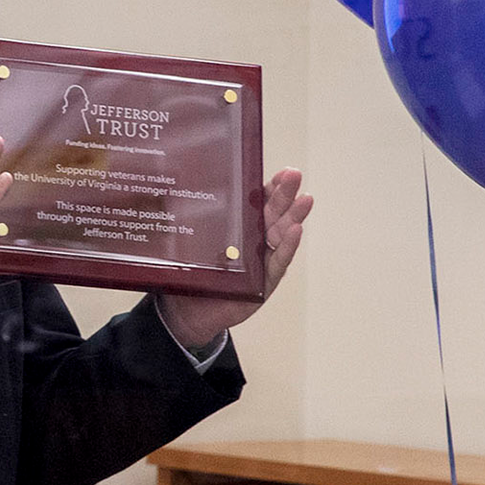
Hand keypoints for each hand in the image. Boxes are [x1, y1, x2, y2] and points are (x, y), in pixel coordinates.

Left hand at [158, 168, 312, 349]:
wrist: (187, 313)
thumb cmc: (193, 274)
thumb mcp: (192, 245)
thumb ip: (194, 224)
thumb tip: (179, 189)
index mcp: (240, 228)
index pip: (257, 204)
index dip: (269, 188)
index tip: (279, 171)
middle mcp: (255, 242)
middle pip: (273, 214)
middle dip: (284, 194)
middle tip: (294, 174)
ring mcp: (262, 261)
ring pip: (281, 235)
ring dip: (294, 216)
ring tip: (305, 200)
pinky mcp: (263, 283)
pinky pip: (277, 262)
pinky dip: (287, 247)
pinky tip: (295, 231)